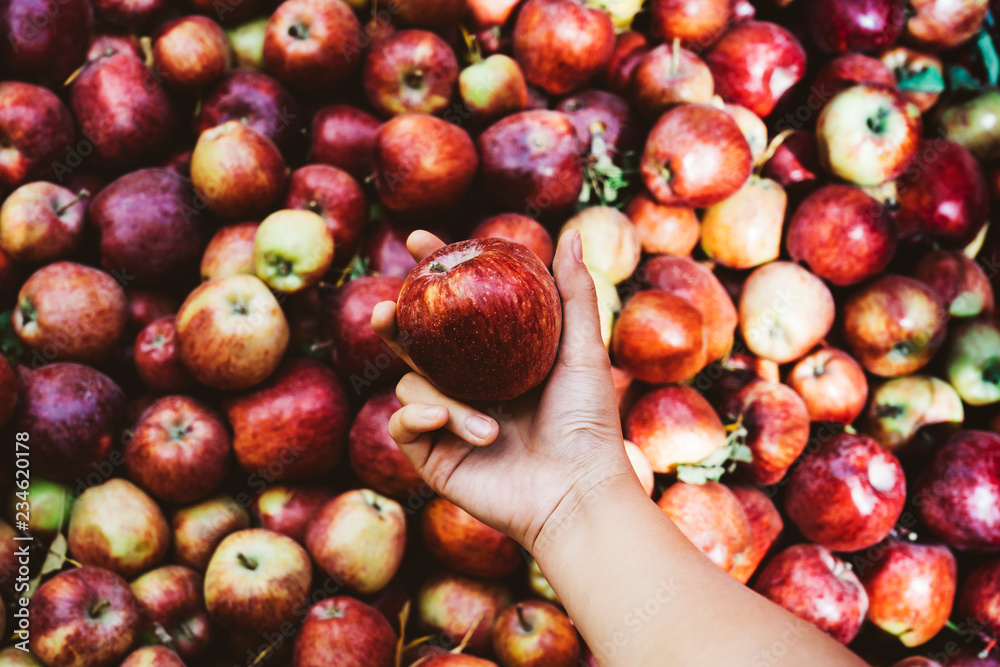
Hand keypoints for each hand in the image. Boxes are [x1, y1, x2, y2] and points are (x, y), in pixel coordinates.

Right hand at [371, 229, 635, 556]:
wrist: (577, 493)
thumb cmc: (588, 423)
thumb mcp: (582, 351)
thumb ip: (573, 294)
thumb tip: (572, 233)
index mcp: (497, 358)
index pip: (457, 308)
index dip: (434, 273)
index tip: (420, 241)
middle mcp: (468, 385)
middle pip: (415, 342)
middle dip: (394, 320)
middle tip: (387, 309)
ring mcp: (448, 420)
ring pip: (412, 384)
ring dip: (445, 400)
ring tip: (490, 427)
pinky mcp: (433, 455)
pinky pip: (402, 424)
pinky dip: (418, 417)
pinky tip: (442, 423)